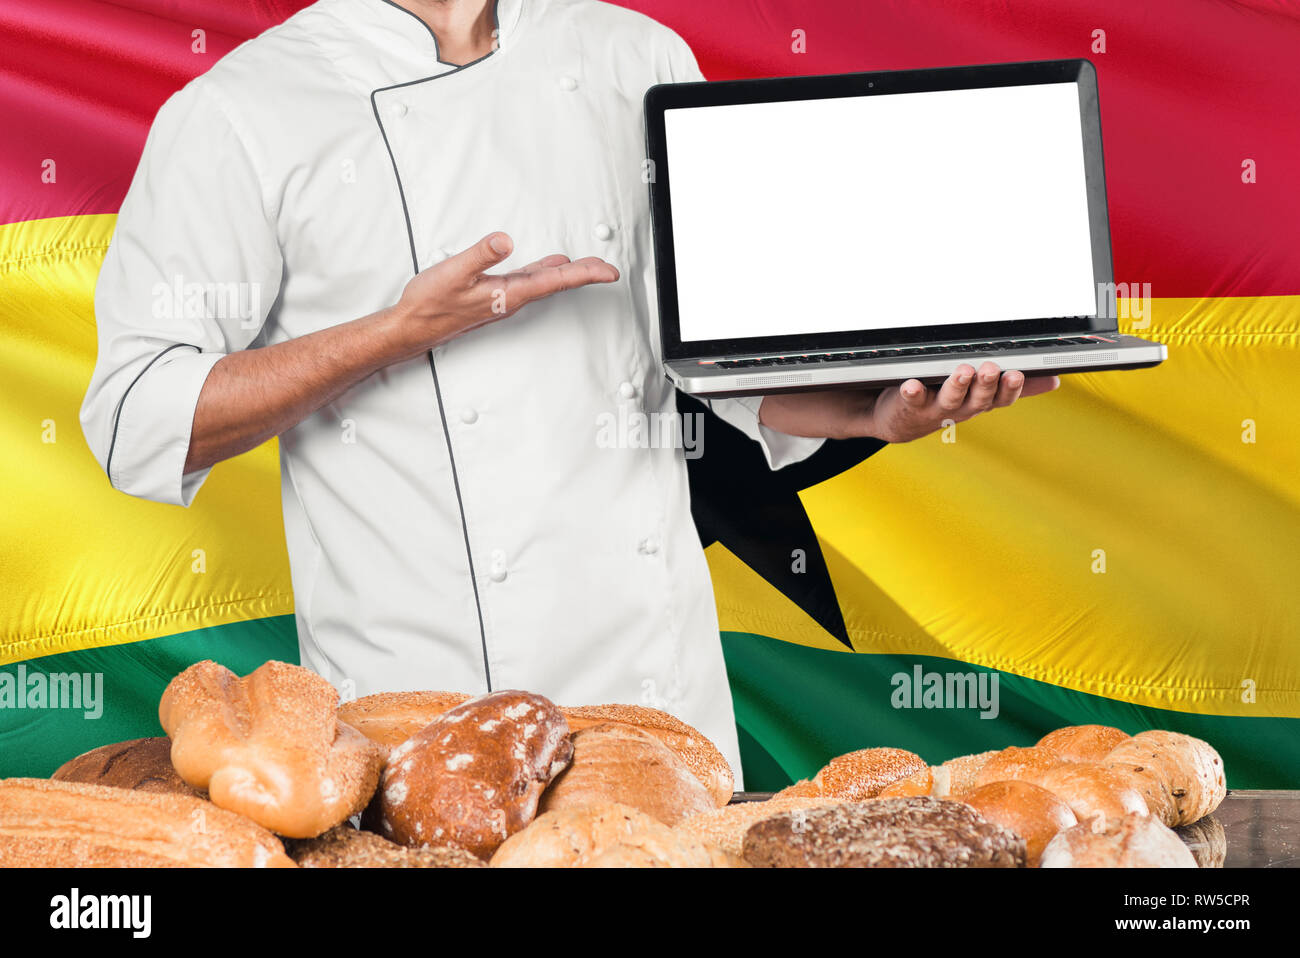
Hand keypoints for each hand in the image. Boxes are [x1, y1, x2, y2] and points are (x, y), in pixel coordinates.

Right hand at [391, 231, 618, 352]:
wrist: (411, 328)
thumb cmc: (430, 304)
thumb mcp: (454, 273)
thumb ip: (480, 255)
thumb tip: (505, 241)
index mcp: (509, 293)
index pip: (556, 281)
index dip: (586, 274)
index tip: (609, 271)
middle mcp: (511, 298)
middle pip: (556, 283)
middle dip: (584, 274)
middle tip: (607, 268)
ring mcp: (502, 298)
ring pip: (543, 283)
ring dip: (566, 274)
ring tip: (586, 265)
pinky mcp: (492, 295)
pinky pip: (527, 282)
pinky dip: (543, 272)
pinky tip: (547, 266)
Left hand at [757, 362, 1059, 442]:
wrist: (896, 419)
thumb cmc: (940, 400)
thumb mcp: (980, 396)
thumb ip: (1013, 388)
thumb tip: (1054, 381)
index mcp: (978, 403)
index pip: (1001, 398)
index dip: (1010, 390)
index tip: (1017, 374)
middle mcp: (958, 408)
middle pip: (977, 399)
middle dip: (985, 385)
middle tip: (992, 369)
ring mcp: (932, 409)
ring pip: (948, 400)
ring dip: (956, 386)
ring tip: (962, 371)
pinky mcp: (907, 405)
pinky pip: (910, 399)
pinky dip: (911, 392)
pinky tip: (911, 383)